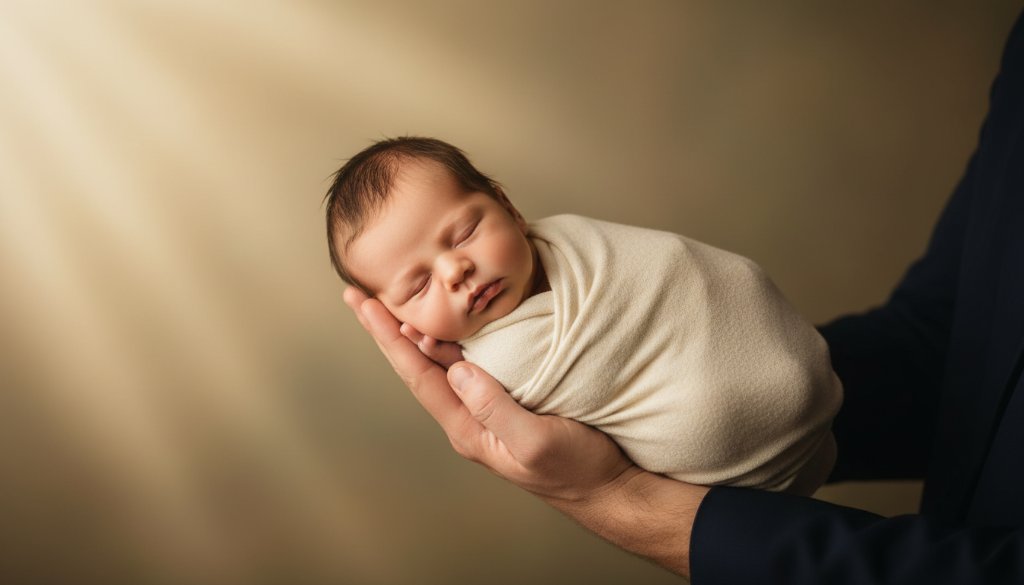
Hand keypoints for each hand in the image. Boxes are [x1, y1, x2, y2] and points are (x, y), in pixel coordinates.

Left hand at [342, 285, 706, 576]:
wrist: (606, 486)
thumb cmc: (575, 470)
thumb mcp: (534, 442)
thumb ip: (495, 408)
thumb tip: (458, 371)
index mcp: (468, 427)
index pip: (418, 375)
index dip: (390, 339)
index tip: (365, 306)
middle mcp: (469, 414)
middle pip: (418, 364)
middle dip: (388, 329)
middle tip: (360, 295)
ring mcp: (487, 405)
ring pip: (441, 360)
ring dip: (415, 330)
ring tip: (390, 302)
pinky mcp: (509, 396)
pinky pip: (470, 360)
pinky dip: (452, 335)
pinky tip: (447, 320)